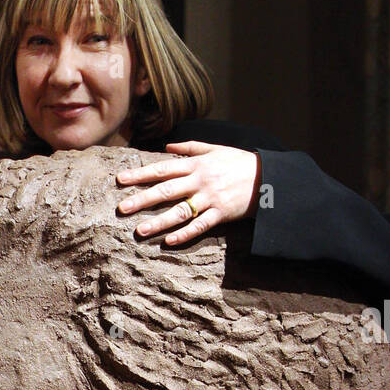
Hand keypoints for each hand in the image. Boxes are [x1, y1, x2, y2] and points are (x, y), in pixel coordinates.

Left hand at [114, 140, 260, 244]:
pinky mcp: (221, 214)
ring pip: (180, 211)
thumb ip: (189, 148)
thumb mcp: (214, 149)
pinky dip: (185, 234)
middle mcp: (200, 181)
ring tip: (140, 231)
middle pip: (166, 190)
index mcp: (196, 165)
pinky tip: (169, 242)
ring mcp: (210, 198)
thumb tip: (167, 146)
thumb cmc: (238, 162)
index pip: (162, 169)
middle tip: (122, 209)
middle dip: (142, 199)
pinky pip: (200, 226)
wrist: (267, 177)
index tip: (121, 180)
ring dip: (159, 222)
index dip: (140, 174)